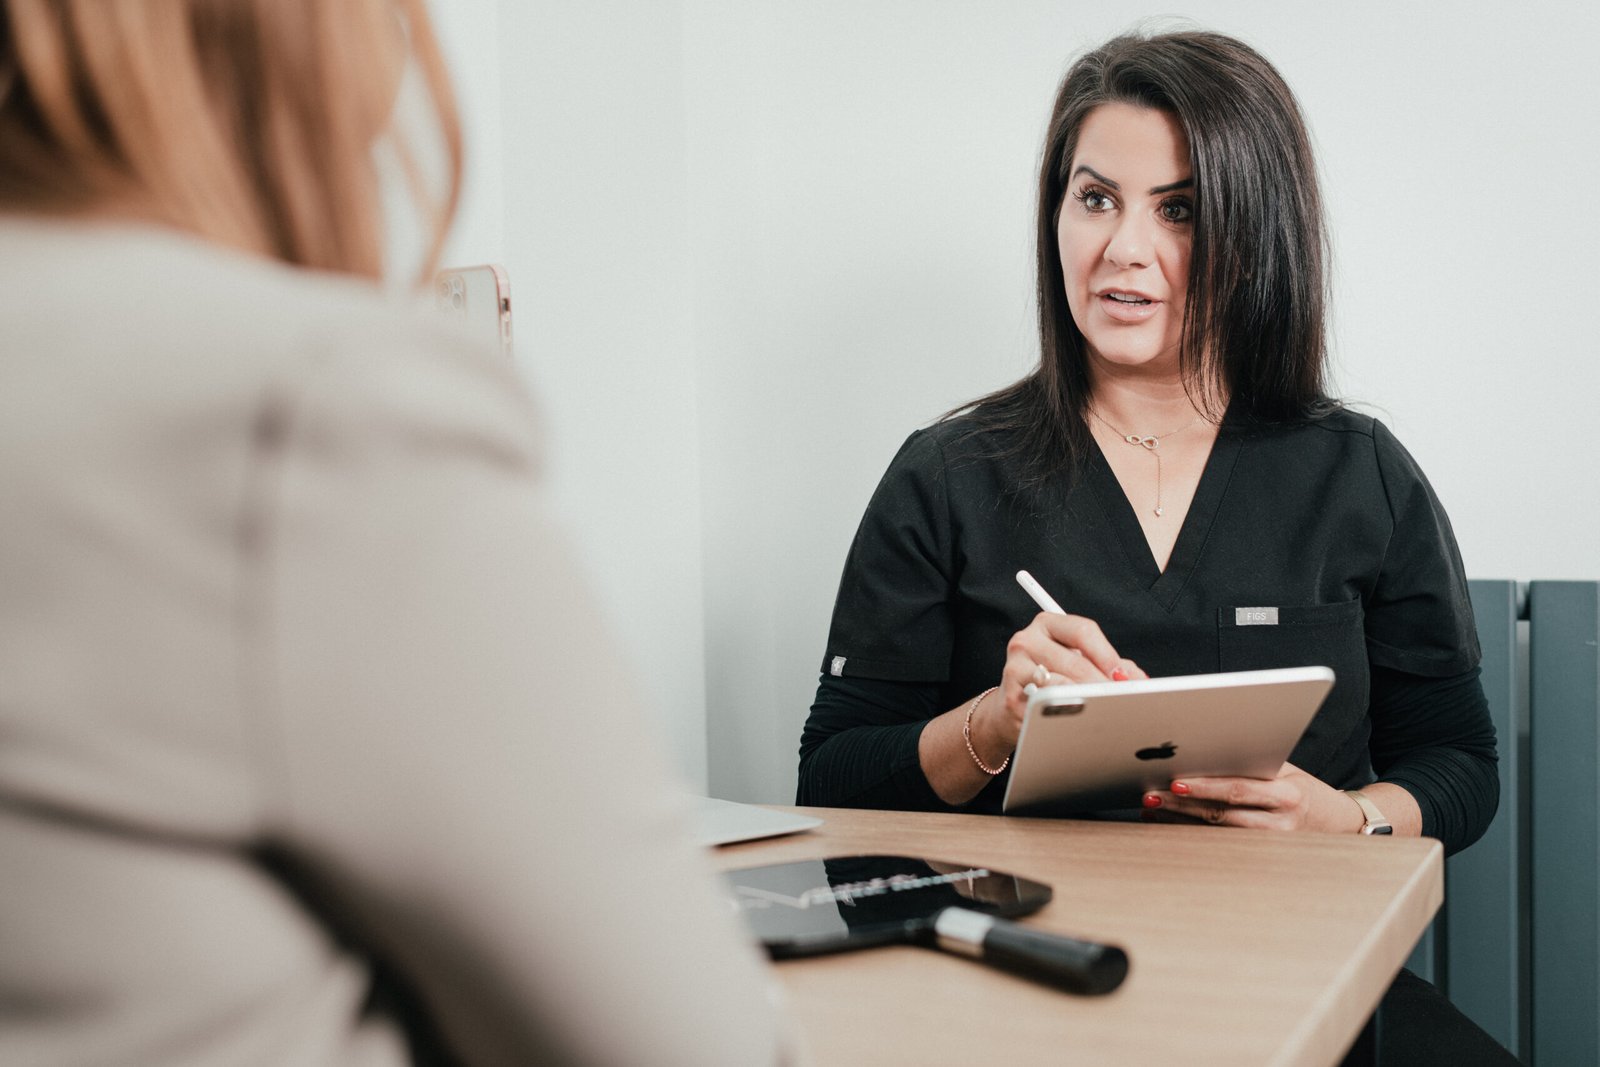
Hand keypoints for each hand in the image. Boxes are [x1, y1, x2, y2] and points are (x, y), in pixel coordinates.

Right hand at [978, 612, 1145, 752]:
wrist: (1011, 708)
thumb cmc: (1050, 680)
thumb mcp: (1079, 663)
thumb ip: (1108, 664)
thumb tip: (1135, 678)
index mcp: (1048, 625)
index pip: (1083, 630)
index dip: (1108, 655)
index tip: (1123, 678)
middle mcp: (1027, 640)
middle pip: (1075, 660)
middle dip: (1102, 684)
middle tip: (1120, 701)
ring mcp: (1015, 666)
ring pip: (1061, 683)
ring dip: (1085, 700)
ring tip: (1100, 710)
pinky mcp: (1009, 695)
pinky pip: (1044, 704)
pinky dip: (1062, 713)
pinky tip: (1073, 718)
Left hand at [1142, 762, 1360, 832]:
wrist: (1337, 821)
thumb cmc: (1301, 787)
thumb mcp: (1284, 769)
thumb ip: (1249, 763)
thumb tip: (1200, 746)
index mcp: (1285, 791)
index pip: (1239, 788)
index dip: (1205, 786)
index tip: (1175, 780)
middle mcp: (1281, 819)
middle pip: (1222, 813)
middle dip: (1182, 804)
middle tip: (1151, 794)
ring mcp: (1272, 842)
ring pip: (1217, 831)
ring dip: (1180, 820)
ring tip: (1152, 807)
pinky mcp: (1263, 855)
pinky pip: (1221, 843)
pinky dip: (1191, 832)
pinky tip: (1168, 824)